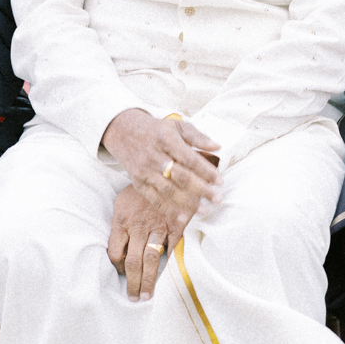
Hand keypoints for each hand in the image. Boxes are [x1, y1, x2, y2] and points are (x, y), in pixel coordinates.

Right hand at [102, 110, 221, 298]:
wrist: (124, 132)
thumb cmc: (157, 130)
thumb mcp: (177, 125)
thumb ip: (197, 136)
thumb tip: (218, 146)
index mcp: (167, 139)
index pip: (189, 159)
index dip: (206, 171)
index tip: (220, 181)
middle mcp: (154, 156)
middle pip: (181, 176)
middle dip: (201, 190)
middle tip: (218, 199)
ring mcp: (145, 171)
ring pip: (168, 190)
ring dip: (188, 203)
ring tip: (204, 211)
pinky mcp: (138, 183)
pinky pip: (154, 199)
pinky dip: (168, 210)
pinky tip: (182, 218)